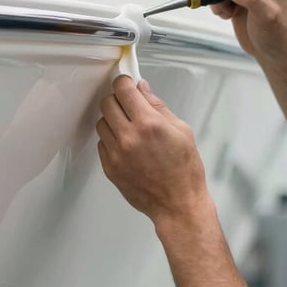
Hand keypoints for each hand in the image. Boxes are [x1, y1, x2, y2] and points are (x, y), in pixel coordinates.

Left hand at [96, 75, 208, 224]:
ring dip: (112, 119)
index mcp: (149, 124)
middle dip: (118, 99)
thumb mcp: (181, 130)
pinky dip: (111, 139)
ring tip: (128, 127)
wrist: (177, 204)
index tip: (127, 84)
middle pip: (107, 103)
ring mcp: (116, 153)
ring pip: (101, 122)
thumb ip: (158, 106)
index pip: (123, 89)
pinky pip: (101, 143)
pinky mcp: (109, 167)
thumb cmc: (185, 170)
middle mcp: (129, 137)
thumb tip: (142, 88)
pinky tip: (126, 145)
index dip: (125, 82)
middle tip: (129, 105)